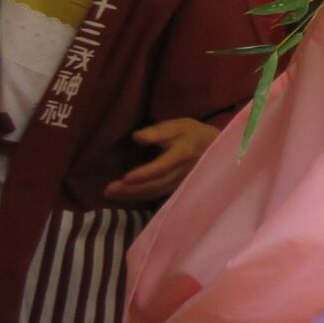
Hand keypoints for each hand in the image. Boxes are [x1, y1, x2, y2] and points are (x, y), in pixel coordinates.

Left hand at [105, 118, 219, 202]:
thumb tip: (137, 136)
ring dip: (133, 195)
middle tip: (108, 190)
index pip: (162, 167)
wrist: (215, 147)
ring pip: (156, 192)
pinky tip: (126, 196)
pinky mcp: (178, 188)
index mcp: (182, 154)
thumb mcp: (178, 125)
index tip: (125, 178)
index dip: (144, 174)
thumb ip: (158, 131)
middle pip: (156, 184)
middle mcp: (182, 172)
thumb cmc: (192, 133)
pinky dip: (141, 196)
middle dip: (132, 189)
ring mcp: (181, 183)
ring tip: (111, 194)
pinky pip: (158, 194)